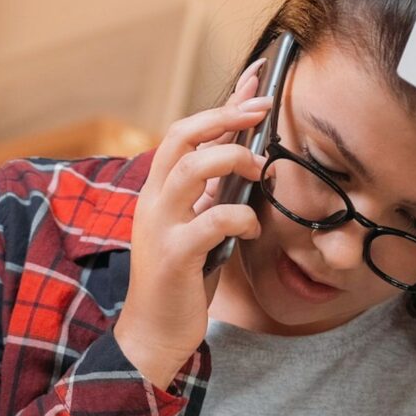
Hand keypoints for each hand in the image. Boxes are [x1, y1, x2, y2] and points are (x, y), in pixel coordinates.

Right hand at [113, 58, 270, 388]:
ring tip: (258, 170)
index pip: (184, 134)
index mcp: (158, 193)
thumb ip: (212, 196)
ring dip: (232, 159)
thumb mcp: (197, 229)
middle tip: (263, 111)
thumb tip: (244, 159)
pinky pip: (211, 220)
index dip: (221, 106)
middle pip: (181, 137)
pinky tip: (252, 227)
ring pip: (192, 169)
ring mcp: (160, 227)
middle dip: (225, 116)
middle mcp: (153, 202)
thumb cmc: (180, 281)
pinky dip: (241, 217)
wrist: (152, 333)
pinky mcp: (173, 256)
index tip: (256, 82)